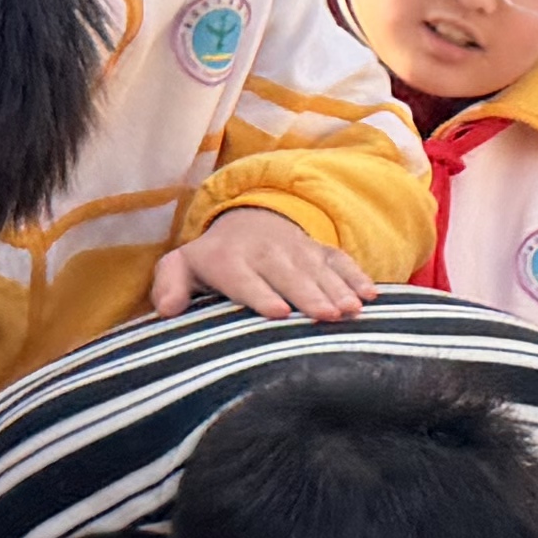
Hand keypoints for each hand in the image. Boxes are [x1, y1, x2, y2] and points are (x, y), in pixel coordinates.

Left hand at [154, 206, 376, 319]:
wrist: (247, 222)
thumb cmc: (212, 260)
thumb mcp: (182, 266)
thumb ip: (169, 286)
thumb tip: (166, 311)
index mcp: (228, 260)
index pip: (244, 278)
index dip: (261, 295)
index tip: (278, 313)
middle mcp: (265, 252)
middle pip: (288, 275)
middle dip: (309, 294)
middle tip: (327, 316)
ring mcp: (297, 249)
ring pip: (318, 270)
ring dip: (338, 290)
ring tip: (352, 311)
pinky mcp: (320, 251)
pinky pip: (341, 262)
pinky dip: (357, 277)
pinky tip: (371, 296)